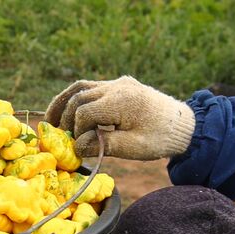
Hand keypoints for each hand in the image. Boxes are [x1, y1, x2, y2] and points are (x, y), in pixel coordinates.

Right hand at [45, 76, 195, 160]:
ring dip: (64, 103)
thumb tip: (77, 146)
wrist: (183, 126)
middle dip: (66, 117)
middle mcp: (118, 87)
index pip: (85, 113)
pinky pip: (92, 88)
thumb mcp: (132, 148)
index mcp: (122, 101)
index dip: (77, 131)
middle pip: (79, 97)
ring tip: (51, 119)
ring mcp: (119, 84)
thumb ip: (102, 145)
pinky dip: (77, 99)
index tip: (80, 147)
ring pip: (82, 87)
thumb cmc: (159, 139)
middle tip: (57, 136)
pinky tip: (68, 112)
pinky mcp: (120, 86)